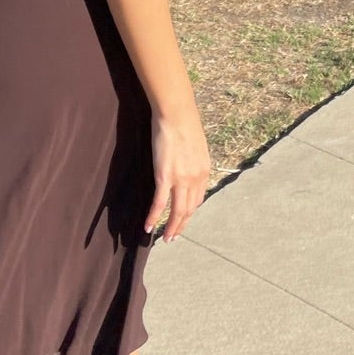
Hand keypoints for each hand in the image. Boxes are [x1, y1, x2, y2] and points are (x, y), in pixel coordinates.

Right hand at [147, 103, 210, 242]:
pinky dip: (154, 217)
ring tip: (165, 239)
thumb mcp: (196, 146)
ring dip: (171, 228)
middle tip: (173, 237)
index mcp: (204, 171)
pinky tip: (149, 227)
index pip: (198, 199)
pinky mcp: (165, 177)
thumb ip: (194, 160)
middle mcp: (196, 179)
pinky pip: (160, 204)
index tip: (183, 219)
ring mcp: (181, 179)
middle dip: (181, 225)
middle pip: (189, 209)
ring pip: (177, 211)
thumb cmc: (184, 124)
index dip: (190, 212)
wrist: (176, 115)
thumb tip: (188, 165)